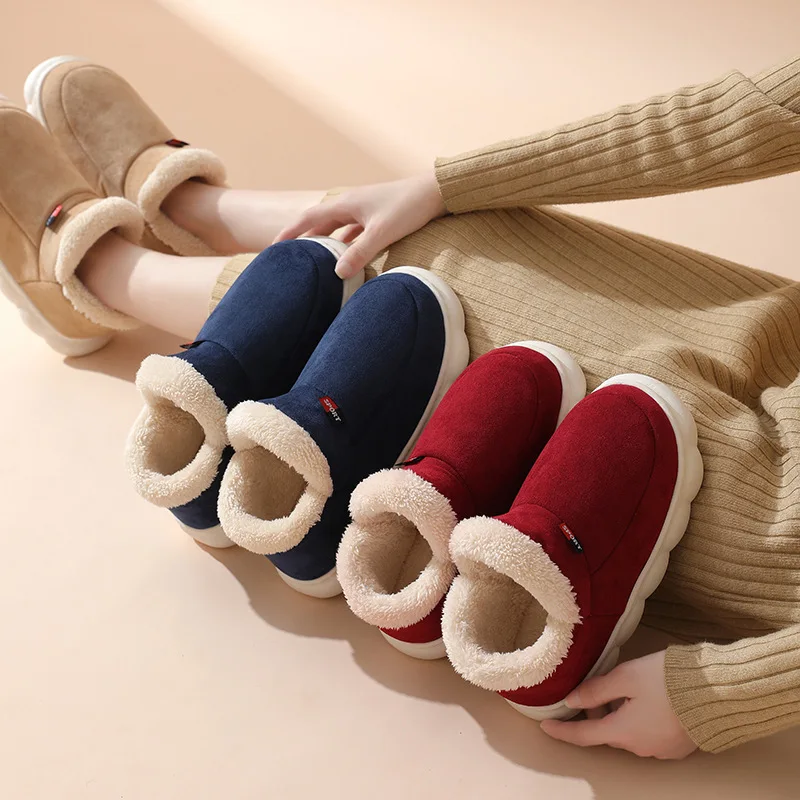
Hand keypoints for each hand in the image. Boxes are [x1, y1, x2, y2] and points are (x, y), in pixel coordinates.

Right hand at [273, 171, 446, 278]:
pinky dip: (345, 243)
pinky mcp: (377, 216)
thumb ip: (360, 254)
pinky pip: (353, 231)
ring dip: (324, 242)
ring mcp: (364, 210)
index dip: (289, 233)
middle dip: (303, 239)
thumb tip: (336, 273)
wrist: (437, 191)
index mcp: (346, 204)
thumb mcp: (382, 233)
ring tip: (313, 260)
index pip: (308, 218)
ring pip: (336, 228)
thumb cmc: (410, 208)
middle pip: (319, 223)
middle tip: (288, 256)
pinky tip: (345, 256)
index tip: (273, 247)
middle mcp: (351, 204)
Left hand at [539, 651, 696, 759]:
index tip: (546, 726)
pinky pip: (647, 734)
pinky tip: (645, 698)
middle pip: (606, 732)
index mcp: (624, 732)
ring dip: (617, 715)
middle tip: (594, 687)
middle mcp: (640, 747)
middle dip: (595, 714)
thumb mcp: (626, 677)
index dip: (563, 730)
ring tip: (622, 688)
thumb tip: (571, 699)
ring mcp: (661, 748)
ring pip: (627, 733)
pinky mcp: (677, 745)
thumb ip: (596, 689)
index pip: (584, 735)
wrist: (716, 692)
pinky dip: (637, 719)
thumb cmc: (668, 680)